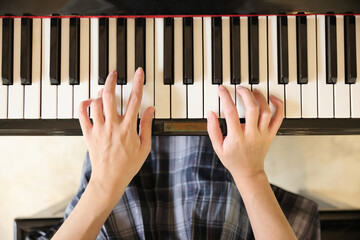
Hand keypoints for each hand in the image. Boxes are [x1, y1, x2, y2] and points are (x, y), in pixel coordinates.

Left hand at [78, 68, 153, 198]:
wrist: (109, 179)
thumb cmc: (128, 165)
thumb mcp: (144, 147)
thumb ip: (147, 126)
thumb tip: (150, 109)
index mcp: (128, 128)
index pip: (135, 100)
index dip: (138, 83)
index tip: (139, 72)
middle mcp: (112, 126)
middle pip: (111, 96)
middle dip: (112, 80)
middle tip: (114, 73)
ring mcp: (99, 129)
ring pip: (96, 103)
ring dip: (100, 93)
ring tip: (105, 90)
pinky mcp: (88, 134)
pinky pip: (82, 114)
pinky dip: (84, 105)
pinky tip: (89, 102)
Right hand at [207, 85, 283, 178]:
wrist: (248, 172)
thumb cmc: (232, 160)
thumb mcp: (217, 147)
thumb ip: (212, 129)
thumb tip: (211, 113)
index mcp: (236, 137)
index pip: (230, 112)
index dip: (225, 97)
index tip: (222, 90)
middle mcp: (251, 134)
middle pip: (251, 108)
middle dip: (245, 94)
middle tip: (239, 88)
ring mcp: (262, 134)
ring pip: (265, 111)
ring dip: (260, 97)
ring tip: (253, 91)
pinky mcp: (270, 134)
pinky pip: (278, 118)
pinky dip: (278, 106)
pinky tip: (272, 98)